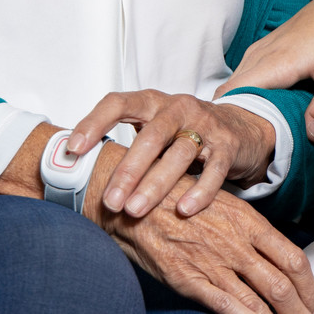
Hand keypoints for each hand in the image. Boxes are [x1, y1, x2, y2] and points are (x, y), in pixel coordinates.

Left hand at [71, 90, 275, 218]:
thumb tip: (75, 173)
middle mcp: (177, 108)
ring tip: (136, 211)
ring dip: (156, 184)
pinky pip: (214, 169)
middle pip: (150, 137)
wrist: (239, 127)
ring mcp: (205, 124)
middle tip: (110, 201)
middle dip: (128, 171)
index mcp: (152, 102)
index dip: (94, 122)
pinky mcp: (227, 145)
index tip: (73, 149)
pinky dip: (200, 191)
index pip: (118, 103)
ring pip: (180, 153)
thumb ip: (124, 146)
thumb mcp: (153, 129)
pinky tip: (184, 210)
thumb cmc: (183, 132)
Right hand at [92, 147, 313, 313]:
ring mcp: (214, 263)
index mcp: (248, 221)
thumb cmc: (175, 199)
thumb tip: (271, 256)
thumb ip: (246, 231)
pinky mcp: (190, 280)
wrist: (132, 199)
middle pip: (283, 285)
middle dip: (302, 310)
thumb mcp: (220, 203)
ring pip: (261, 302)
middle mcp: (236, 243)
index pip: (293, 258)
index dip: (309, 286)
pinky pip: (229, 308)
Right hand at [216, 0, 313, 141]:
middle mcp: (264, 53)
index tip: (240, 136)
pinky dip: (248, 90)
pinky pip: (245, 73)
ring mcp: (262, 48)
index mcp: (280, 60)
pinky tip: (262, 105)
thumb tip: (312, 132)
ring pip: (236, 81)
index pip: (235, 92)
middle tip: (249, 137)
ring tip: (255, 125)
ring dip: (241, 102)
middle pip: (230, 90)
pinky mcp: (265, 48)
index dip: (233, 115)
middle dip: (236, 113)